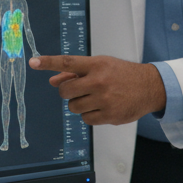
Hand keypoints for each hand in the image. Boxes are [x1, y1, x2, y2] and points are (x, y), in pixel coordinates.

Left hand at [30, 55, 164, 125]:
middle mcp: (99, 81)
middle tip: (79, 89)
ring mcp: (104, 100)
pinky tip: (101, 107)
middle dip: (68, 91)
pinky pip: (86, 119)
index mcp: (96, 65)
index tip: (33, 62)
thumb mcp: (101, 66)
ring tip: (94, 98)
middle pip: (65, 91)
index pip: (67, 62)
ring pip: (74, 107)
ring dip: (79, 104)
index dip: (48, 62)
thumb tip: (53, 81)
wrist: (149, 87)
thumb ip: (76, 72)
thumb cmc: (121, 74)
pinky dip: (90, 115)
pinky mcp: (110, 115)